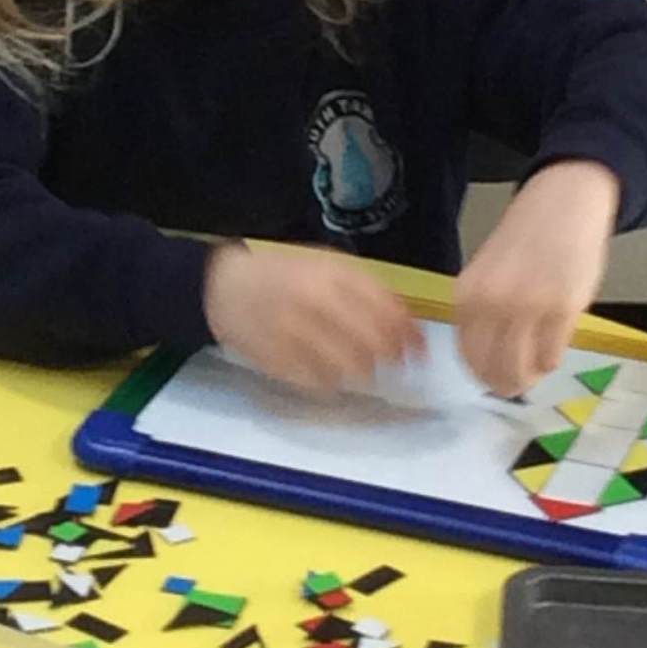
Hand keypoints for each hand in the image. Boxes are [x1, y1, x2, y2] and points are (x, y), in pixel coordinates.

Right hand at [203, 245, 424, 392]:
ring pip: (350, 368)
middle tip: (398, 365)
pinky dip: (335, 382)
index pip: (386, 310)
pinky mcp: (279, 362)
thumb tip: (408, 322)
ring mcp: (296, 335)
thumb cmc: (284, 274)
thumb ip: (366, 287)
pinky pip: (321, 383)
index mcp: (331, 275)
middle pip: (373, 342)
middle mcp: (315, 303)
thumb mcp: (327, 264)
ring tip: (366, 369)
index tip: (421, 350)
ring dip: (366, 372)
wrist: (225, 288)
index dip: (410, 335)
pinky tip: (333, 374)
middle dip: (393, 358)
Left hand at [454, 160, 620, 394]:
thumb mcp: (487, 273)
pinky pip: (551, 357)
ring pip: (521, 370)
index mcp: (467, 294)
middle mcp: (492, 304)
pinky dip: (551, 362)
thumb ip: (482, 312)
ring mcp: (527, 308)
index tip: (491, 379)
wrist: (563, 204)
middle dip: (504, 384)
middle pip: (492, 369)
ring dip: (528, 378)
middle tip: (516, 386)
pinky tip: (553, 350)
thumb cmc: (526, 239)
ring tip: (535, 372)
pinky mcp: (562, 309)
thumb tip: (485, 356)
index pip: (467, 354)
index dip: (481, 374)